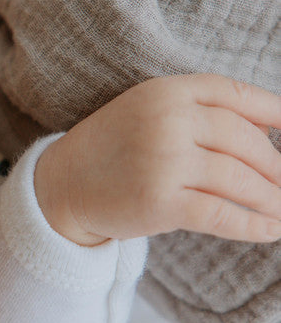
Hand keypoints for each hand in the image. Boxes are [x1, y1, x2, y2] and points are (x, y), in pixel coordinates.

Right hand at [33, 74, 280, 246]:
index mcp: (167, 91)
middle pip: (245, 141)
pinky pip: (220, 214)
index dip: (275, 112)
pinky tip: (271, 231)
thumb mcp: (151, 112)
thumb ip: (201, 112)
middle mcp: (167, 121)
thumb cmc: (115, 148)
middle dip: (276, 166)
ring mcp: (163, 161)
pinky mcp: (159, 202)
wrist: (63, 184)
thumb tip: (272, 131)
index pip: (236, 95)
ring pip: (239, 180)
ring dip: (272, 199)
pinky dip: (252, 225)